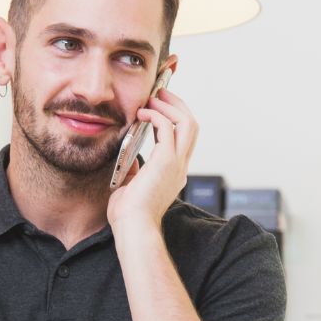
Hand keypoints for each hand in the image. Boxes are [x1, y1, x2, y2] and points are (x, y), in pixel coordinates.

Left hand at [107, 88, 197, 231]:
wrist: (133, 227)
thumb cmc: (129, 214)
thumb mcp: (131, 187)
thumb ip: (135, 171)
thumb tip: (131, 159)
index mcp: (175, 172)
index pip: (183, 138)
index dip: (173, 118)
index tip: (158, 106)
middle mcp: (181, 165)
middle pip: (191, 125)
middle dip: (178, 105)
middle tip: (160, 93)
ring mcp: (177, 162)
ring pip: (187, 123)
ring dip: (170, 106)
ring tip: (153, 97)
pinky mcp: (167, 160)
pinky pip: (167, 127)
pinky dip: (155, 115)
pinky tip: (141, 113)